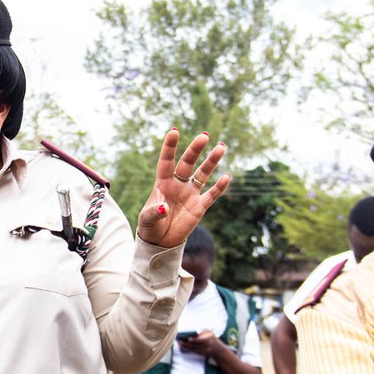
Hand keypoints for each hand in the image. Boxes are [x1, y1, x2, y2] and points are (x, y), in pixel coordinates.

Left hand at [136, 129, 230, 248]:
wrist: (160, 242)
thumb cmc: (150, 227)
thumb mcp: (146, 220)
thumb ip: (154, 213)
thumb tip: (164, 209)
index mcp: (163, 183)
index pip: (166, 161)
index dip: (170, 147)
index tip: (175, 131)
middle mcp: (178, 184)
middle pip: (187, 163)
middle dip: (195, 150)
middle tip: (204, 136)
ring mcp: (190, 194)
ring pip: (202, 174)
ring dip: (211, 161)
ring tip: (221, 147)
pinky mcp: (199, 207)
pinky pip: (211, 195)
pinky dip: (219, 187)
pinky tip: (226, 177)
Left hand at [177, 330, 223, 359]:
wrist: (219, 351)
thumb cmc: (213, 339)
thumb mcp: (210, 333)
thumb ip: (203, 330)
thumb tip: (195, 330)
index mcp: (209, 338)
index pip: (201, 339)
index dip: (194, 339)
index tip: (188, 338)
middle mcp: (207, 344)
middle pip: (196, 344)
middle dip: (187, 343)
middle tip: (180, 340)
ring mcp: (205, 350)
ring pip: (194, 348)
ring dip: (186, 346)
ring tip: (180, 344)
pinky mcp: (202, 353)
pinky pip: (194, 351)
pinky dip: (188, 349)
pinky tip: (183, 347)